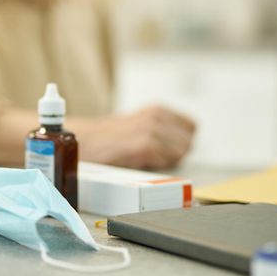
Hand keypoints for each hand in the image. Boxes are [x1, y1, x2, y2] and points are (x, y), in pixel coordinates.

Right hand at [70, 105, 195, 169]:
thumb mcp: (139, 126)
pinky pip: (166, 160)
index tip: (169, 148)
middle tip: (154, 157)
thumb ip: (162, 131)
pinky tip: (140, 161)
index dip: (182, 141)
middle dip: (176, 153)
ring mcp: (152, 130)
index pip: (191, 127)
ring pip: (180, 152)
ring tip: (145, 158)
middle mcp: (157, 116)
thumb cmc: (110, 139)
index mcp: (158, 110)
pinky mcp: (146, 145)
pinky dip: (157, 165)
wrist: (85, 141)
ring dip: (167, 160)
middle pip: (188, 142)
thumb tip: (185, 145)